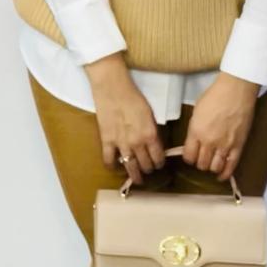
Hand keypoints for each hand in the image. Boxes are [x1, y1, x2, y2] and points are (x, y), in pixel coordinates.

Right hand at [85, 55, 166, 185]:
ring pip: (130, 167)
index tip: (158, 165)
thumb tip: (153, 143)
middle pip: (146, 165)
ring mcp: (121, 143)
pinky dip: (112, 166)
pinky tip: (114, 167)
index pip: (158, 158)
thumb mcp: (149, 114)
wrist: (113, 88)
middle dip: (148, 169)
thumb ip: (152, 131)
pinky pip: (109, 159)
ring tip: (137, 179)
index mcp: (151, 135)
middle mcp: (138, 143)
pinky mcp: (107, 140)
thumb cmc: (133, 96)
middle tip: (148, 170)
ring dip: (135, 175)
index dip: (159, 163)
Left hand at [181, 72, 258, 180]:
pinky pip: (231, 166)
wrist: (235, 91)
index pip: (188, 156)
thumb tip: (193, 139)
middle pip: (201, 164)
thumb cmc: (214, 96)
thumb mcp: (196, 112)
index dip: (188, 158)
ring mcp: (224, 145)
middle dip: (200, 163)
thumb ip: (194, 128)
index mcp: (195, 131)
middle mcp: (209, 141)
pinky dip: (225, 174)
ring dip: (212, 168)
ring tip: (212, 163)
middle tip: (201, 158)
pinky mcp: (238, 146)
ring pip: (215, 167)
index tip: (190, 156)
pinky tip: (221, 176)